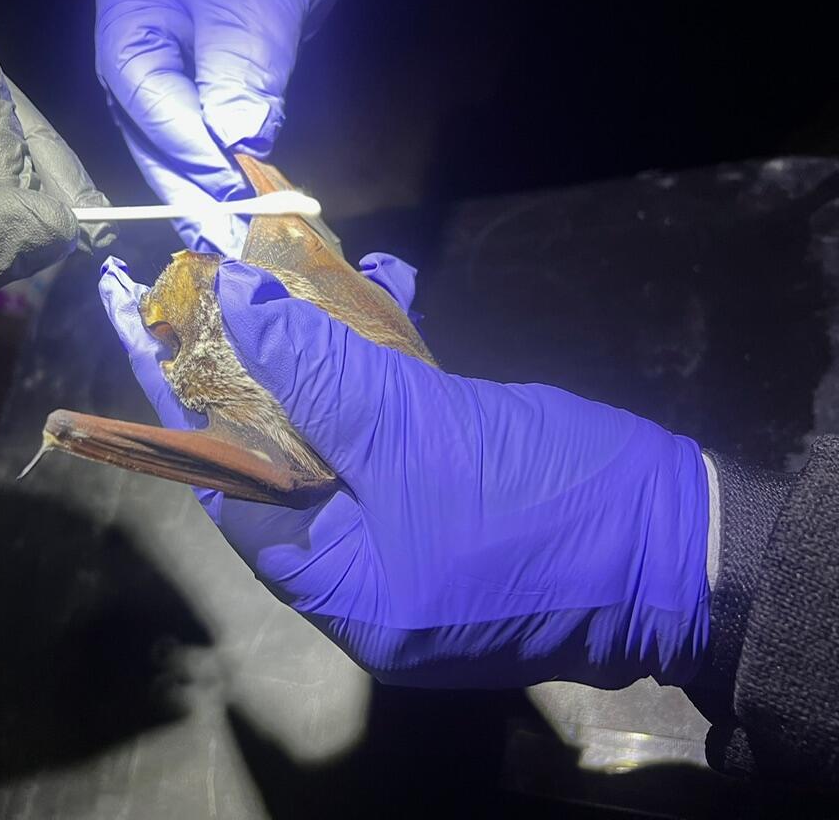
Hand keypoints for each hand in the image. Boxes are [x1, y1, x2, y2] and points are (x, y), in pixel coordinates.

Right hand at [95, 0, 403, 253]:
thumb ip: (242, 68)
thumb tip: (238, 142)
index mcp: (128, 8)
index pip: (141, 94)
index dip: (181, 147)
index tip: (225, 191)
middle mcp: (141, 37)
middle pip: (149, 126)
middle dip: (188, 183)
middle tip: (225, 237)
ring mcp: (176, 54)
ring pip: (178, 132)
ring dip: (207, 182)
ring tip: (235, 232)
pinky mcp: (214, 67)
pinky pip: (211, 123)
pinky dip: (230, 158)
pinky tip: (247, 194)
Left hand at [99, 255, 711, 688]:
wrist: (691, 544)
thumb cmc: (546, 507)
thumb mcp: (418, 436)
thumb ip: (318, 373)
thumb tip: (233, 306)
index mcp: (333, 581)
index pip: (228, 484)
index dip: (185, 396)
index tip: (152, 320)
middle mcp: (357, 565)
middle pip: (281, 449)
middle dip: (262, 356)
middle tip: (227, 277)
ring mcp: (406, 530)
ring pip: (343, 427)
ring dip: (333, 344)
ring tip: (314, 260)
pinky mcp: (452, 494)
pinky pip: (399, 428)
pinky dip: (393, 364)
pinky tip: (392, 289)